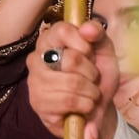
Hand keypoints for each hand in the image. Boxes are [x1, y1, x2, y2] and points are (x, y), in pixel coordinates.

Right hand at [27, 20, 118, 137]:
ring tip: (88, 94)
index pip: (62, 30)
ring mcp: (34, 81)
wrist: (95, 110)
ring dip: (91, 92)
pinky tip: (82, 107)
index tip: (89, 53)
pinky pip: (70, 101)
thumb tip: (87, 28)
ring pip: (73, 83)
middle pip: (72, 59)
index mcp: (49, 40)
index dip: (83, 43)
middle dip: (92, 73)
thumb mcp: (104, 53)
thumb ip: (98, 35)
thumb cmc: (96, 78)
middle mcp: (36, 58)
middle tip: (91, 79)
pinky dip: (85, 106)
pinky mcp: (38, 103)